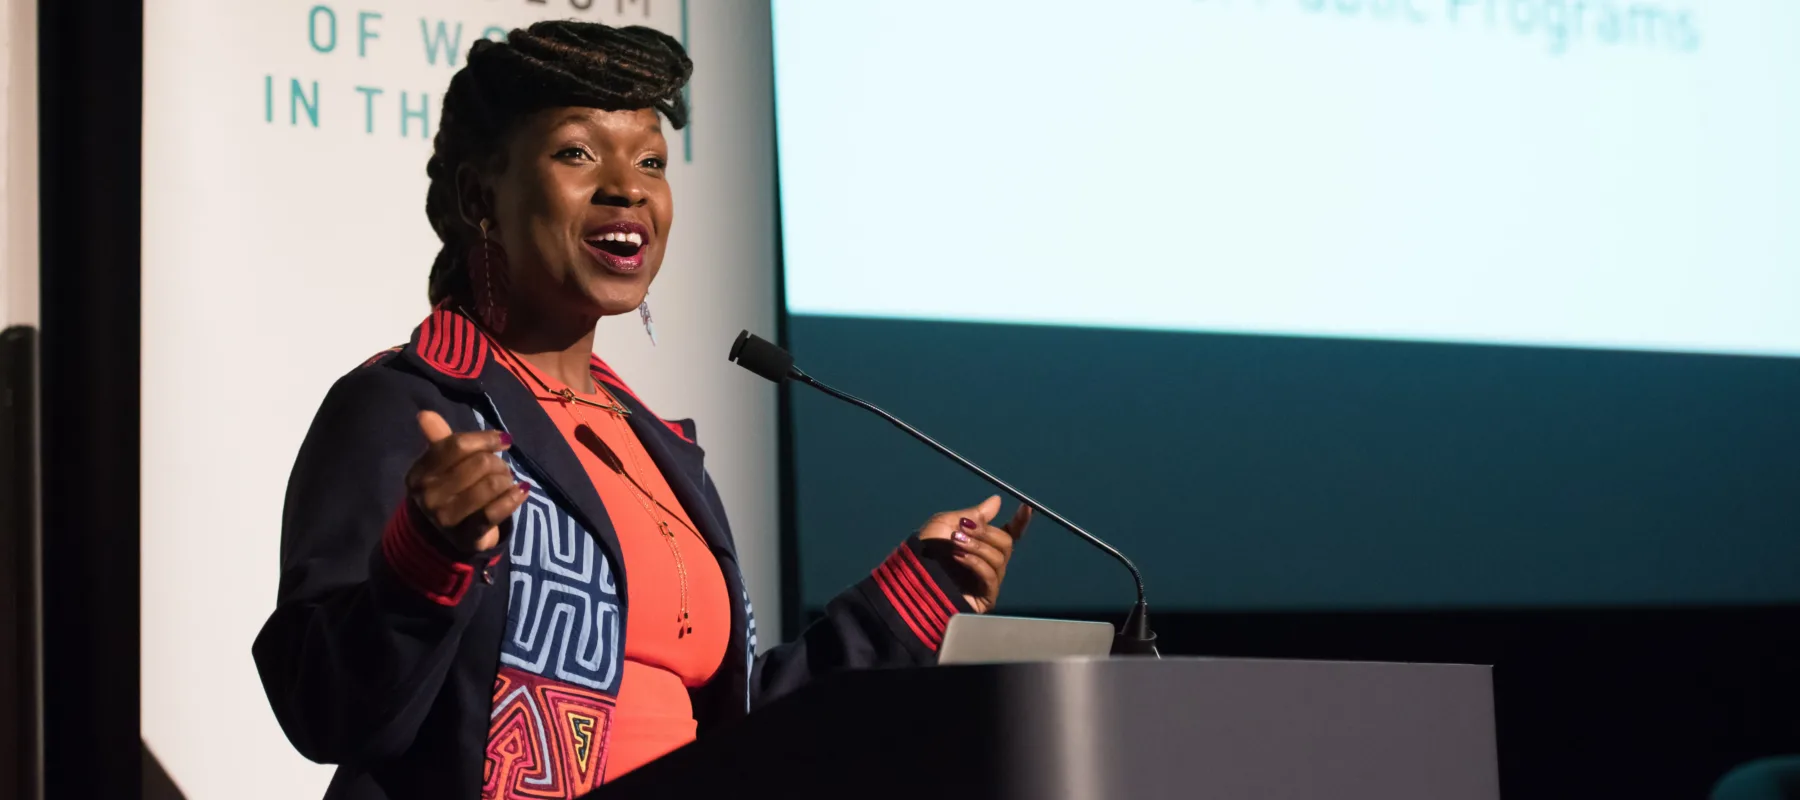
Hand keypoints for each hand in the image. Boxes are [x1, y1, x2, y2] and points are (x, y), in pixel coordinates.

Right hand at [404, 411, 527, 553]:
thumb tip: (425, 414)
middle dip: (497, 462)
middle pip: (479, 463)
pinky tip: (521, 491)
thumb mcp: (440, 465)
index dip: (485, 439)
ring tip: (506, 481)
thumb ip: (439, 439)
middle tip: (501, 467)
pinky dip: (514, 498)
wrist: (444, 537)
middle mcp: (428, 496)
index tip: (504, 440)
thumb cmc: (447, 490)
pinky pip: (496, 511)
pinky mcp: (466, 537)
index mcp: (419, 474)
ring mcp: (446, 519)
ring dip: (507, 479)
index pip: (457, 446)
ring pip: (491, 485)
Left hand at [917, 495, 1031, 613]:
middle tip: (964, 527)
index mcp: (981, 544)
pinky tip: (959, 557)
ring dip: (977, 546)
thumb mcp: (946, 524)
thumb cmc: (924, 550)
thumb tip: (996, 501)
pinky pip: (990, 575)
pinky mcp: (984, 597)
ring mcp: (987, 581)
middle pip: (1005, 543)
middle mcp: (988, 562)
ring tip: (955, 542)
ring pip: (998, 558)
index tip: (1025, 507)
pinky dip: (976, 562)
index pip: (1009, 533)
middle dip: (986, 532)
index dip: (1020, 521)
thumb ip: (974, 514)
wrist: (909, 577)